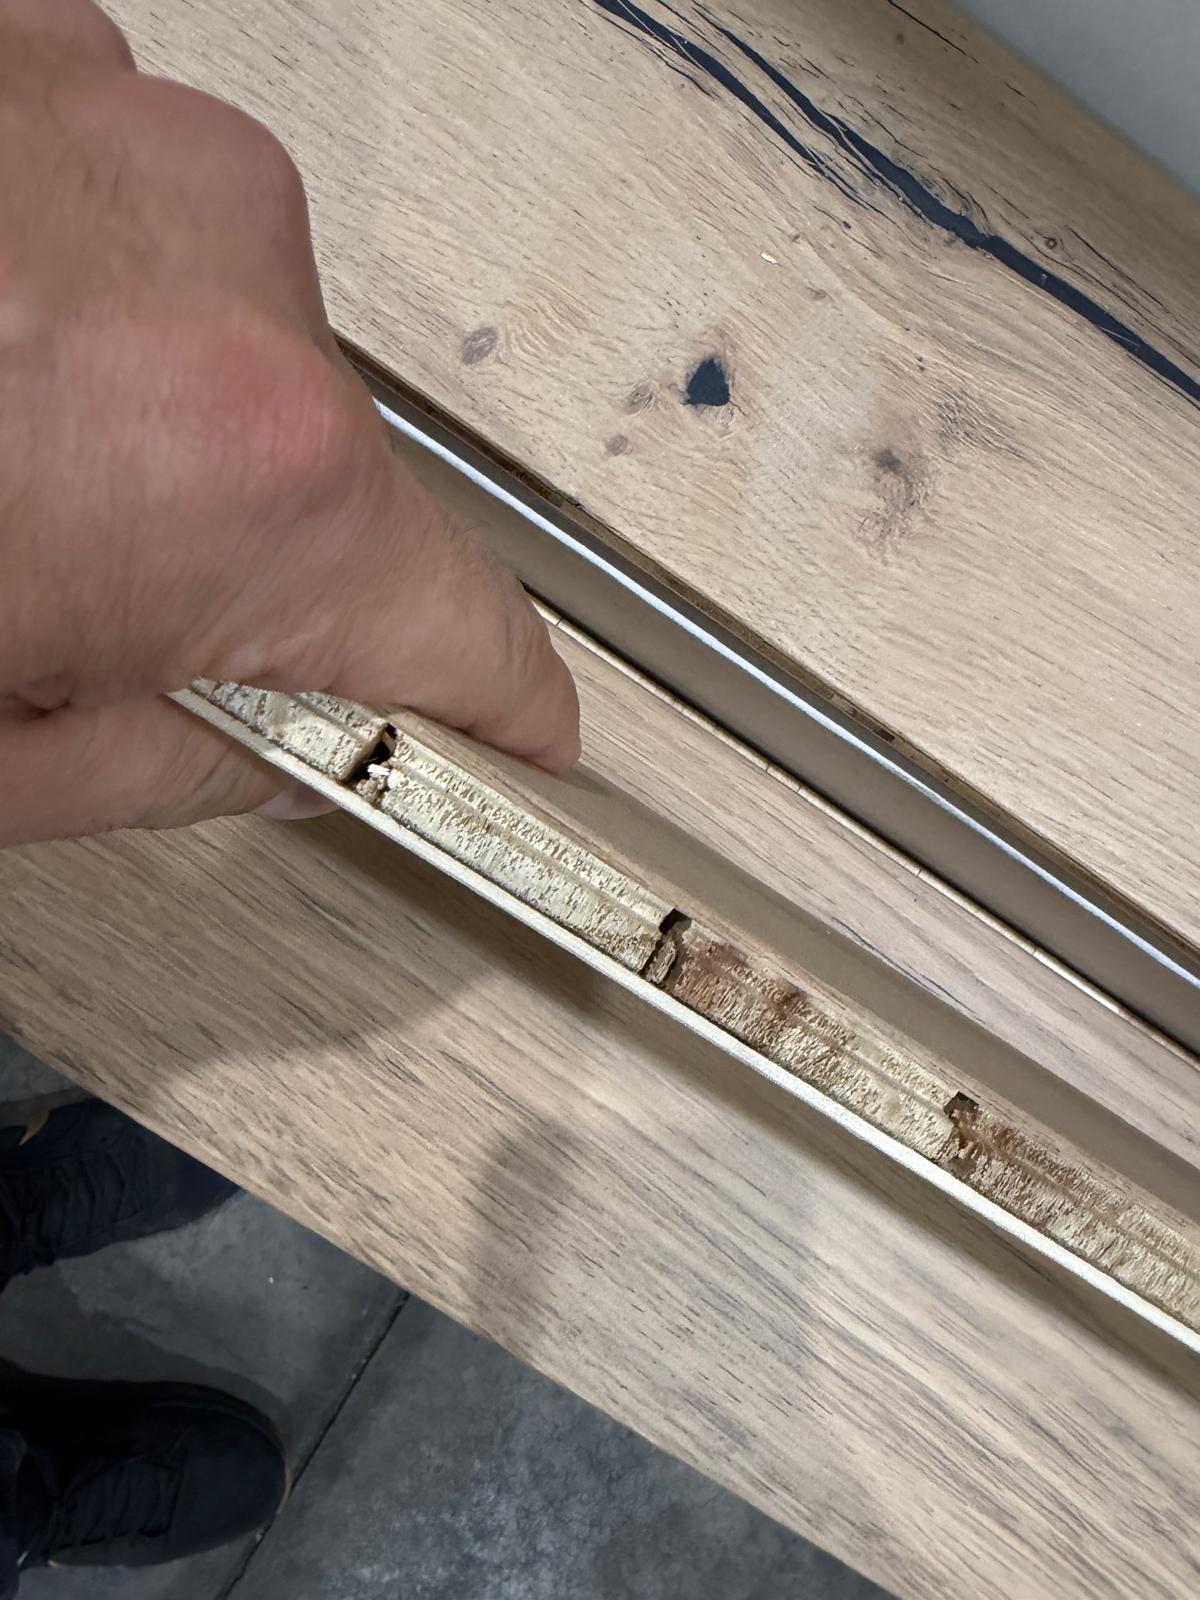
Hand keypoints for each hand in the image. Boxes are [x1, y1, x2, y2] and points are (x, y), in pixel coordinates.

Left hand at [0, 0, 579, 845]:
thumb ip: (181, 765)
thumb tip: (279, 747)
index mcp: (249, 477)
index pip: (476, 638)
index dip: (496, 714)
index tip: (513, 739)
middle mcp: (228, 278)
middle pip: (341, 484)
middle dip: (255, 558)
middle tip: (113, 604)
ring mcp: (139, 144)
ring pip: (240, 342)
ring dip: (166, 411)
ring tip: (21, 458)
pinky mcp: (52, 66)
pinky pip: (140, 217)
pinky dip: (93, 292)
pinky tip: (3, 343)